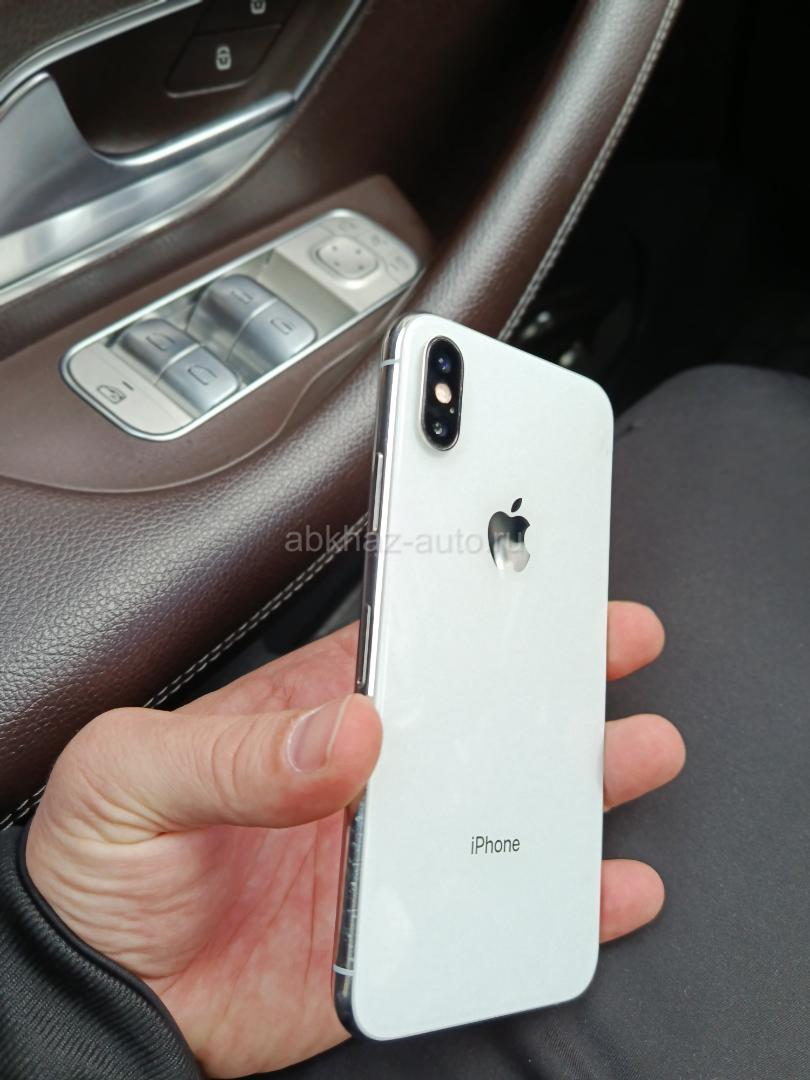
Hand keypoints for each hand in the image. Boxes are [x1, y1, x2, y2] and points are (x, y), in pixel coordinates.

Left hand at [26, 603, 682, 1077]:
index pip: (400, 652)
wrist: (94, 995)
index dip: (464, 614)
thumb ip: (236, 753)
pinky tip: (600, 888)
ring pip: (495, 812)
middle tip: (611, 647)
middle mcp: (359, 779)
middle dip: (545, 681)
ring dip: (566, 784)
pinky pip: (485, 920)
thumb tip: (345, 733)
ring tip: (631, 754)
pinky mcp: (390, 937)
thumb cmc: (100, 864)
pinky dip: (550, 906)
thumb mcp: (136, 773)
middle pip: (471, 722)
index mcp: (303, 716)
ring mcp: (382, 857)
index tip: (526, 580)